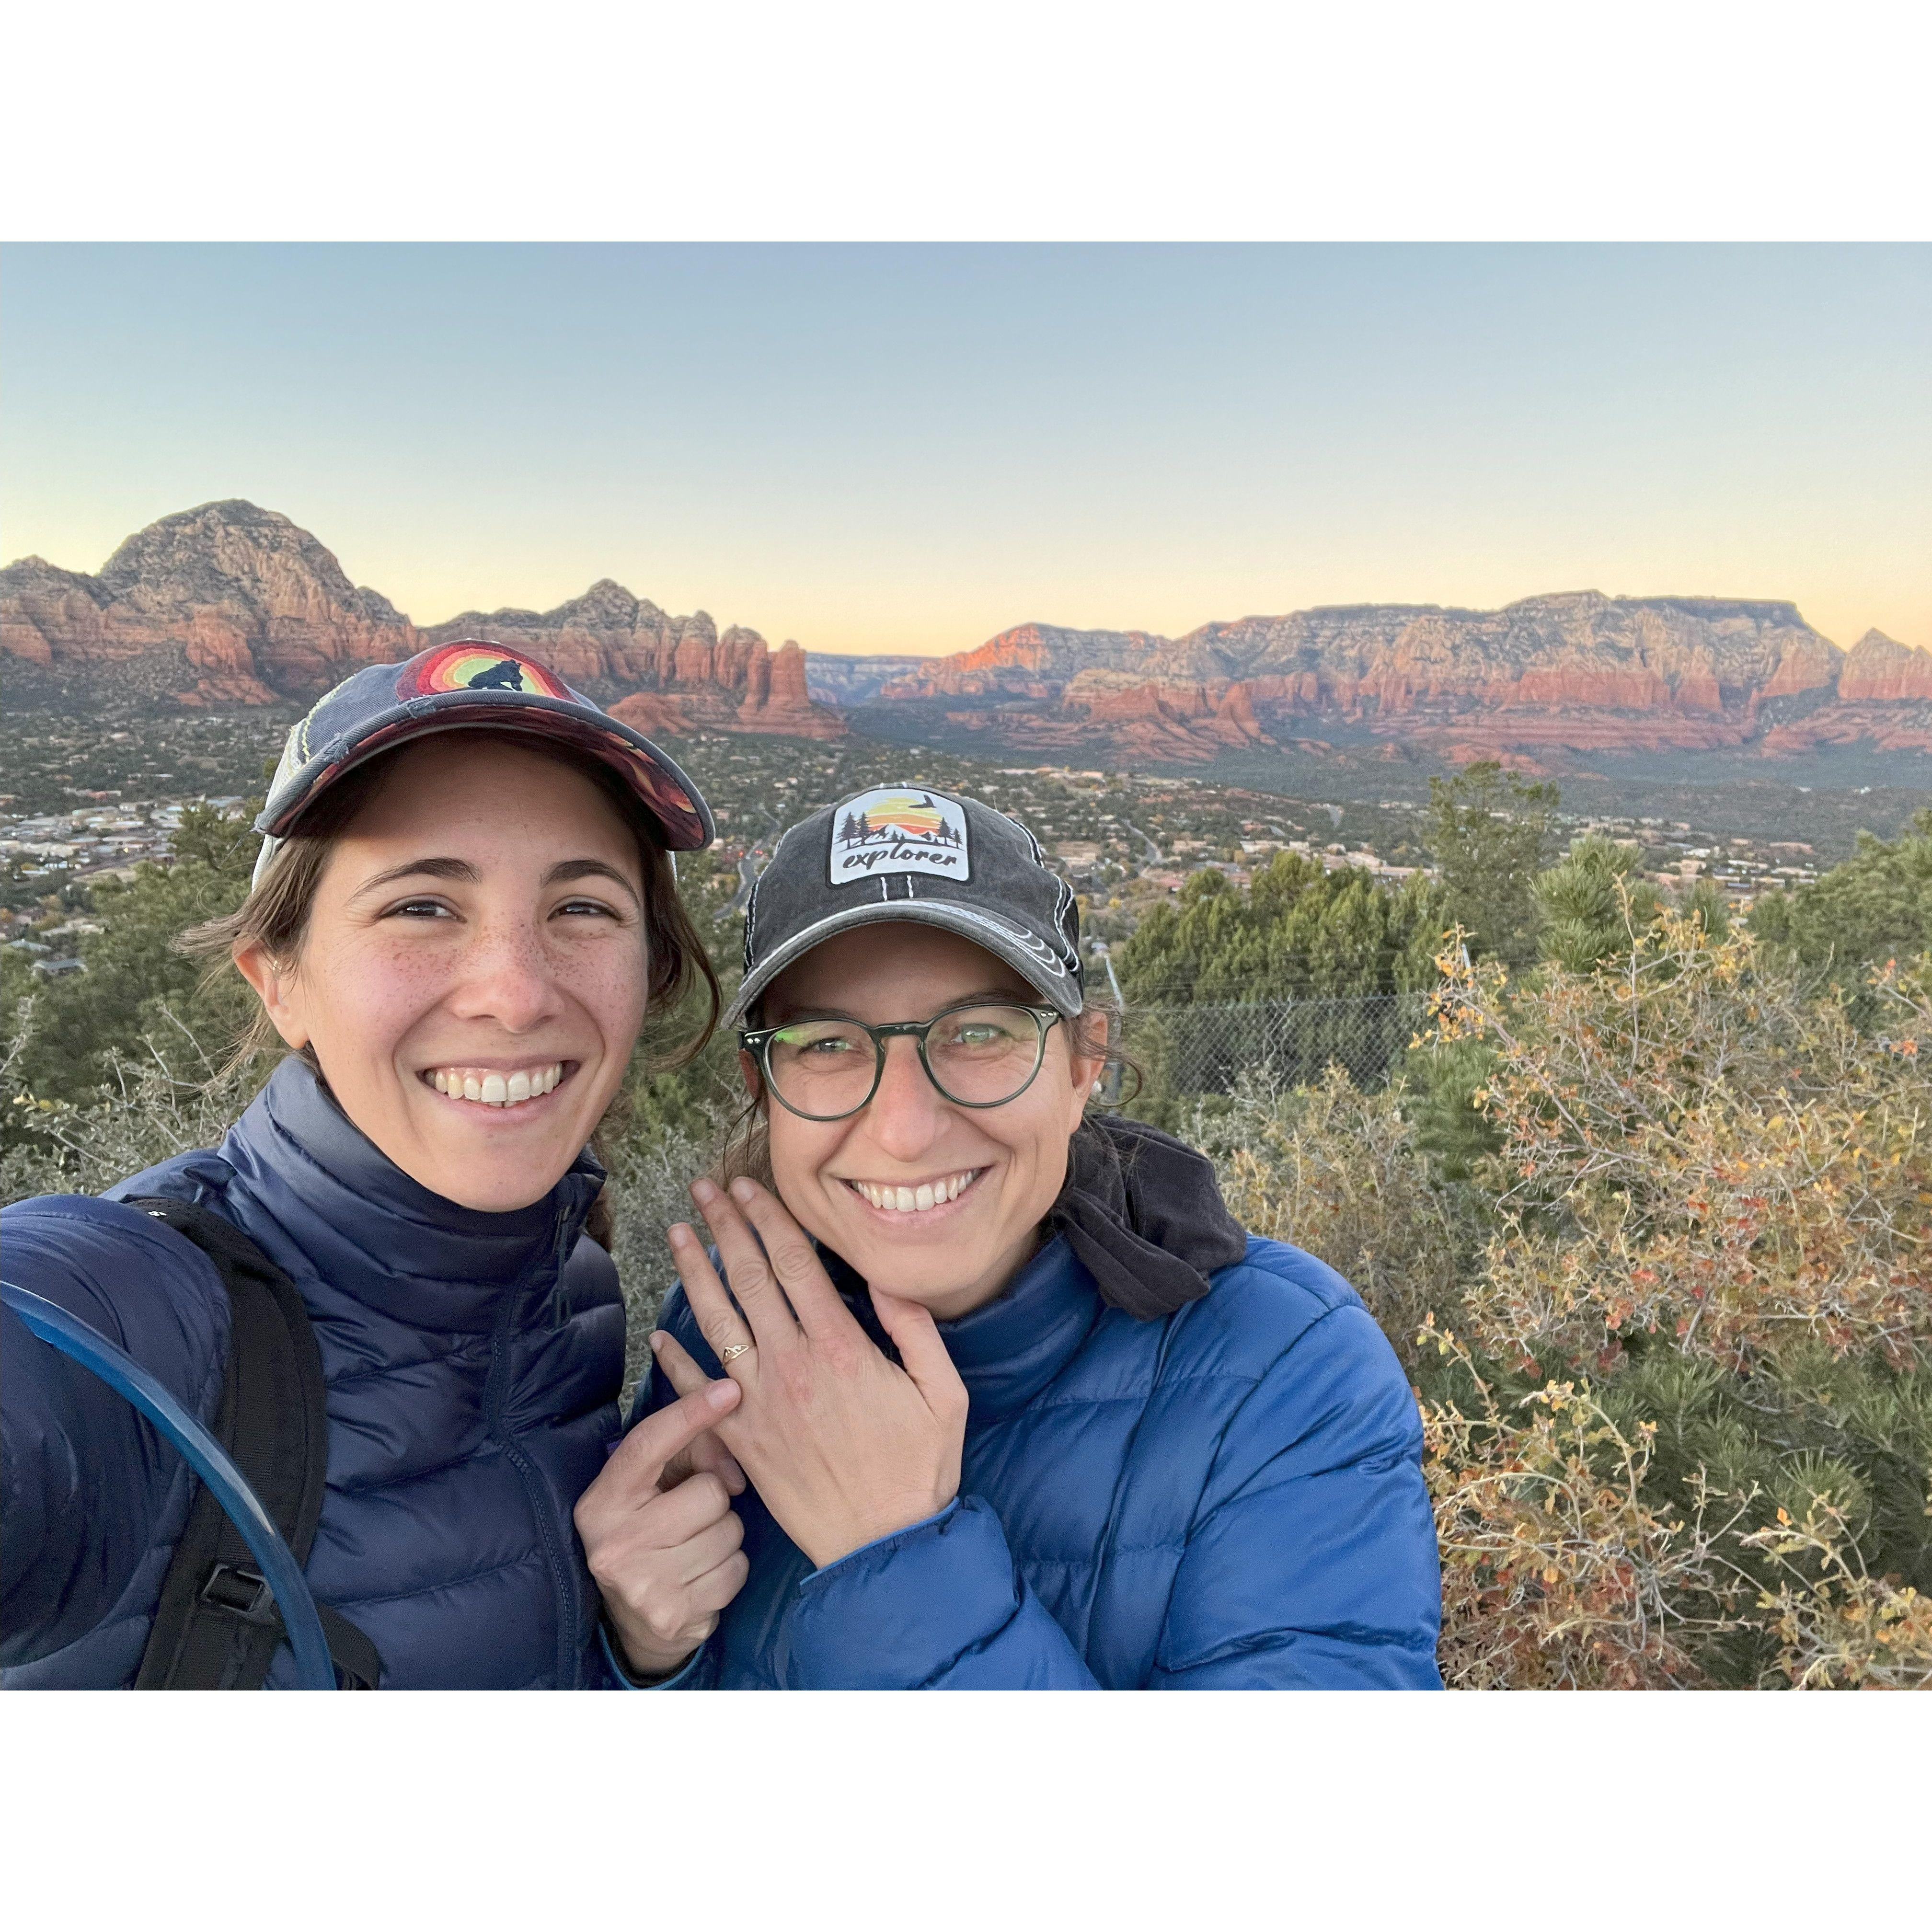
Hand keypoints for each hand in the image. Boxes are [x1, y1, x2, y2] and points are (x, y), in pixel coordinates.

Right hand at [574, 1378, 749, 1680]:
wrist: (634, 1623)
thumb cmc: (649, 1534)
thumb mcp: (653, 1488)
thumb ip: (689, 1455)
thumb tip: (737, 1470)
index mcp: (602, 1502)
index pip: (647, 1445)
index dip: (690, 1413)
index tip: (729, 1390)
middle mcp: (615, 1543)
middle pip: (708, 1492)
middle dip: (714, 1499)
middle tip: (692, 1515)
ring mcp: (643, 1584)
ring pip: (729, 1531)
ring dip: (725, 1535)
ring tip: (696, 1546)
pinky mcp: (675, 1615)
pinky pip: (736, 1570)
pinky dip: (729, 1569)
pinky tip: (703, 1575)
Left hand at [652, 1175, 967, 1568]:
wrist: (882, 1547)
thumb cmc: (919, 1469)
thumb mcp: (943, 1393)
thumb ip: (915, 1328)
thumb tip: (885, 1276)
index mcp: (841, 1347)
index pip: (793, 1264)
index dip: (768, 1218)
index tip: (748, 1186)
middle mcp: (792, 1366)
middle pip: (748, 1279)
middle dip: (724, 1227)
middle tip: (704, 1188)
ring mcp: (759, 1403)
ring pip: (716, 1322)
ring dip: (693, 1273)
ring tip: (678, 1232)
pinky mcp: (740, 1440)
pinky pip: (695, 1392)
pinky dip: (674, 1360)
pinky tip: (660, 1332)